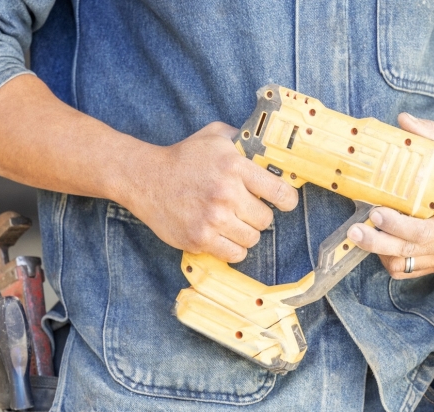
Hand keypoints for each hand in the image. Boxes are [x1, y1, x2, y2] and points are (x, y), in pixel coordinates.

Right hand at [122, 122, 298, 262]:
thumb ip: (243, 140)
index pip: (280, 192)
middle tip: (245, 210)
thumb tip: (270, 147)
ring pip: (252, 239)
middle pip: (266, 220)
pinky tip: (224, 236)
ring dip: (245, 233)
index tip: (284, 202)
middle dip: (258, 216)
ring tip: (232, 222)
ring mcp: (213, 219)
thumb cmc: (184, 158)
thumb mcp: (215, 136)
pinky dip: (233, 249)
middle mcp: (226, 194)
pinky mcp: (200, 239)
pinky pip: (235, 254)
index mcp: (235, 167)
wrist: (146, 180)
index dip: (287, 200)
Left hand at [347, 113, 433, 279]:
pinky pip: (403, 269)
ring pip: (402, 263)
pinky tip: (379, 240)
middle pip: (407, 250)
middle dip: (377, 242)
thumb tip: (404, 120)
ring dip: (379, 250)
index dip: (398, 225)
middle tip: (355, 229)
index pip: (425, 231)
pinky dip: (387, 258)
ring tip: (362, 232)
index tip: (377, 212)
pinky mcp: (431, 264)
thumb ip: (433, 136)